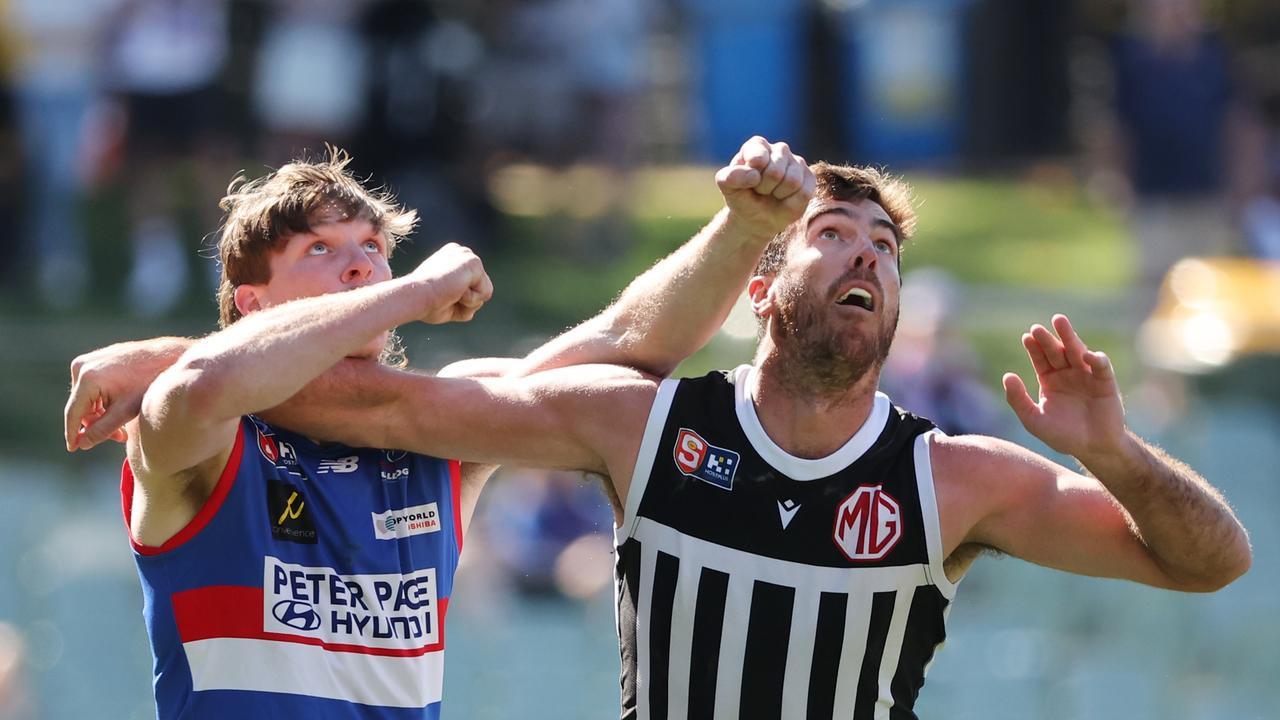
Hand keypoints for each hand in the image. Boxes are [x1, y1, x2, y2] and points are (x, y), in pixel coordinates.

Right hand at [64, 338, 188, 450]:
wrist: (166, 356)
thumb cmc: (148, 384)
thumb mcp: (126, 412)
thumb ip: (102, 430)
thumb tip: (82, 445)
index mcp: (88, 379)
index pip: (73, 413)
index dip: (72, 434)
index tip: (73, 449)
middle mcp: (82, 367)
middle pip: (81, 406)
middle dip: (97, 424)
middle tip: (119, 437)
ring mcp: (88, 360)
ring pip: (87, 397)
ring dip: (101, 413)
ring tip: (124, 426)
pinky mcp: (96, 359)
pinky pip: (92, 386)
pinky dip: (103, 400)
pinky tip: (120, 408)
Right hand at [410, 243, 493, 323]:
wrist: (417, 296)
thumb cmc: (424, 301)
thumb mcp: (444, 299)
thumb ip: (459, 298)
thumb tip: (473, 308)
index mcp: (451, 258)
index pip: (471, 286)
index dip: (458, 299)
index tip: (439, 294)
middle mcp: (461, 252)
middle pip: (480, 288)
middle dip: (466, 301)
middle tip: (444, 296)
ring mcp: (468, 256)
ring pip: (485, 292)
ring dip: (469, 302)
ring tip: (449, 294)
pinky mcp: (474, 263)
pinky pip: (485, 293)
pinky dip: (471, 300)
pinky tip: (455, 291)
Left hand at [715, 136, 816, 239]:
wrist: (757, 217)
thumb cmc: (742, 197)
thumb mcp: (727, 187)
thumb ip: (730, 177)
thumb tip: (753, 175)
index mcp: (757, 145)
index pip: (758, 159)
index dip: (751, 178)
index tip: (748, 182)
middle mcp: (779, 149)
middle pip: (776, 172)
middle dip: (764, 188)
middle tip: (760, 191)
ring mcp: (797, 163)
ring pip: (792, 181)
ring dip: (778, 195)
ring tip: (772, 194)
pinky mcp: (809, 178)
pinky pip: (804, 192)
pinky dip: (790, 202)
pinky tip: (784, 198)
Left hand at [1002, 314, 1127, 459]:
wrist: (1092, 449)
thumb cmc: (1062, 435)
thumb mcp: (1034, 420)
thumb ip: (1018, 400)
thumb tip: (1007, 376)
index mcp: (1050, 380)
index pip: (1040, 359)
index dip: (1034, 348)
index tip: (1027, 337)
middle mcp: (1068, 374)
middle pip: (1056, 351)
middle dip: (1047, 339)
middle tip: (1037, 328)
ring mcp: (1087, 376)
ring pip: (1077, 351)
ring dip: (1069, 337)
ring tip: (1059, 322)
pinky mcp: (1106, 383)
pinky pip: (1101, 367)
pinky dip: (1095, 359)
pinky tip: (1086, 355)